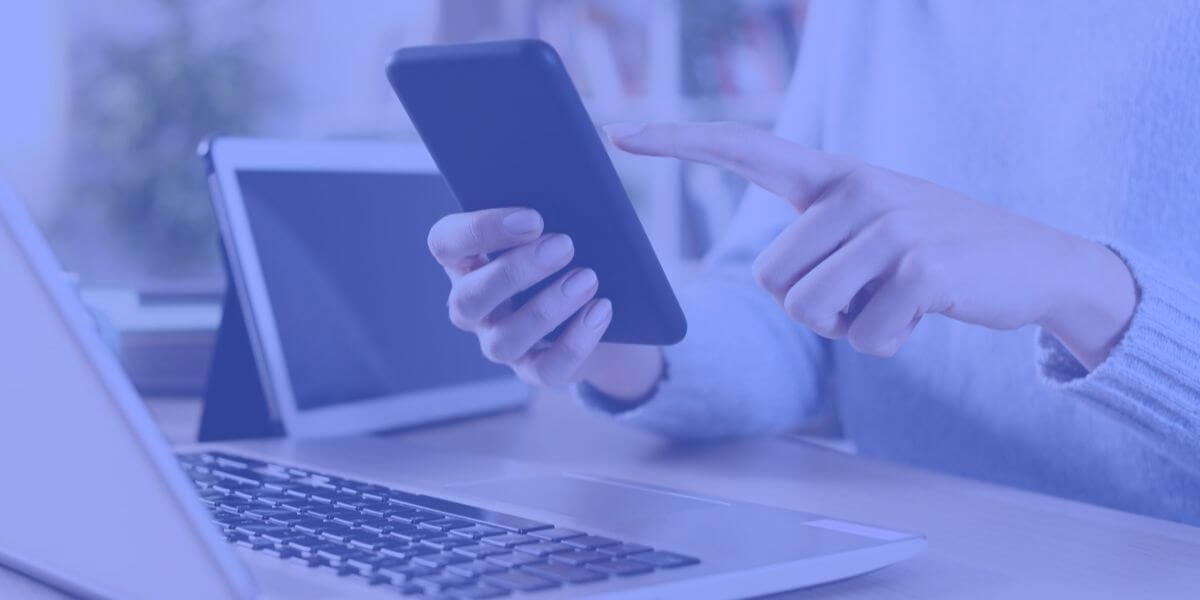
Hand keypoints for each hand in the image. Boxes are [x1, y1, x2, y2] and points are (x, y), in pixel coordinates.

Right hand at [427, 208, 663, 394]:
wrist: (606, 303)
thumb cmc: (570, 249)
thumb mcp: (556, 224)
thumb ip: (550, 206)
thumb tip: (573, 192)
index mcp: (466, 260)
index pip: (446, 242)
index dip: (481, 230)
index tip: (532, 218)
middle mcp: (472, 305)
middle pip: (470, 297)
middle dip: (516, 272)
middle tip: (566, 244)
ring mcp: (498, 342)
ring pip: (504, 340)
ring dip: (546, 308)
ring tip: (588, 278)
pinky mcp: (534, 369)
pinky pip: (547, 368)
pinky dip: (576, 341)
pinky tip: (601, 310)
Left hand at [606, 121, 1136, 368]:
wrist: (1034, 263)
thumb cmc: (934, 254)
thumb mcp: (873, 228)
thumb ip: (819, 236)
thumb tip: (774, 283)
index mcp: (834, 176)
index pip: (743, 148)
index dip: (680, 142)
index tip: (618, 134)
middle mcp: (855, 189)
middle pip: (772, 278)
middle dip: (812, 305)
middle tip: (867, 290)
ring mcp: (889, 224)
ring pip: (809, 310)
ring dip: (849, 325)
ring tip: (894, 296)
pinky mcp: (920, 267)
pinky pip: (864, 337)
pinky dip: (888, 343)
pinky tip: (923, 312)